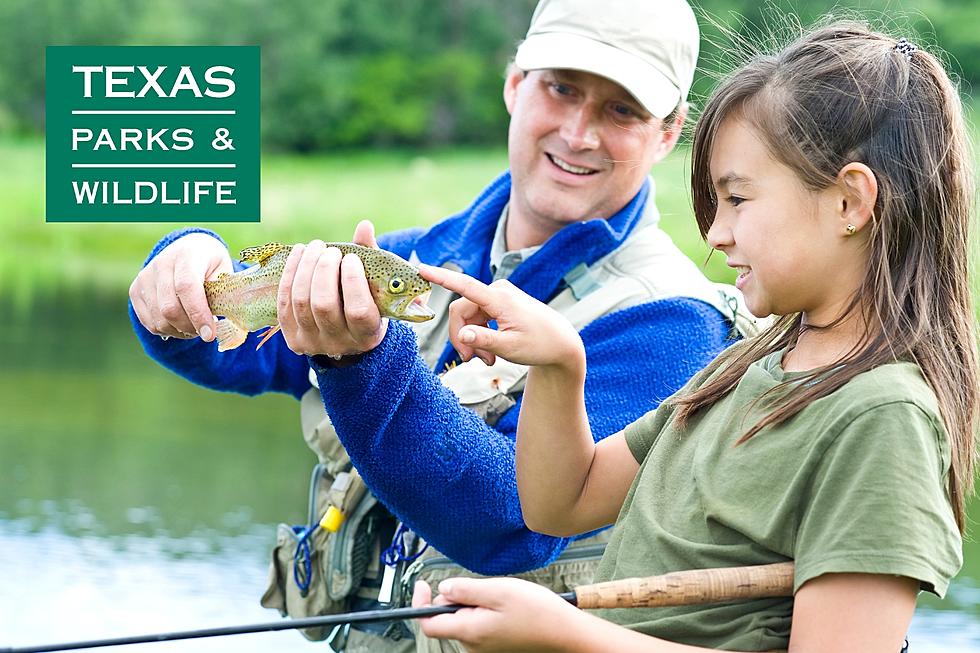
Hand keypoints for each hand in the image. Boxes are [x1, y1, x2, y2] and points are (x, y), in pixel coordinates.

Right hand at [129, 232, 230, 341]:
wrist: (188, 249)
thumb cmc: (211, 264)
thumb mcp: (224, 272)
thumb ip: (222, 294)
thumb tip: (218, 321)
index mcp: (186, 255)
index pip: (187, 288)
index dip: (198, 314)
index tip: (210, 334)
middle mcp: (161, 264)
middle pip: (170, 308)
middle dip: (190, 327)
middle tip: (206, 332)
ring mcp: (145, 277)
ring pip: (159, 319)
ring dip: (180, 331)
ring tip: (195, 326)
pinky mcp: (136, 290)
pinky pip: (149, 323)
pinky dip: (168, 331)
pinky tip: (181, 324)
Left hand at [277, 220, 387, 356]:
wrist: (346, 337)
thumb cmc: (367, 303)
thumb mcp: (375, 287)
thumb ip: (371, 258)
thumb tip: (364, 226)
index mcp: (367, 335)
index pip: (358, 310)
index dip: (353, 281)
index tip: (351, 259)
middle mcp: (339, 344)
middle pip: (324, 305)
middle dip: (324, 270)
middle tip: (331, 251)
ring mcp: (313, 343)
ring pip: (301, 301)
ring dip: (306, 267)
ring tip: (316, 247)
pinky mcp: (292, 338)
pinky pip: (285, 302)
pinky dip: (290, 274)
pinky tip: (300, 254)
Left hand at [412, 577, 585, 652]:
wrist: (564, 632)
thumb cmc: (536, 611)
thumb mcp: (498, 590)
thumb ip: (465, 590)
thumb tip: (441, 589)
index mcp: (470, 632)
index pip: (429, 624)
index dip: (421, 603)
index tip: (423, 584)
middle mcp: (473, 645)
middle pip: (448, 619)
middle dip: (456, 598)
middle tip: (483, 587)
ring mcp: (484, 647)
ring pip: (465, 619)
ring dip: (474, 603)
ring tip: (500, 596)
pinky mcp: (495, 645)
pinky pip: (478, 624)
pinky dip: (484, 611)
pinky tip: (505, 606)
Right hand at [417, 266, 583, 369]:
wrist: (561, 343)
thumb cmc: (540, 345)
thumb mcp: (510, 348)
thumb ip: (484, 341)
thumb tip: (462, 335)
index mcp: (500, 299)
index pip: (465, 286)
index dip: (440, 277)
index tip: (421, 268)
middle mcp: (498, 292)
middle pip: (461, 311)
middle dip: (463, 337)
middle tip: (471, 361)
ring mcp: (498, 296)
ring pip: (468, 317)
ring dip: (472, 339)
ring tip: (486, 360)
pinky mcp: (499, 303)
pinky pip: (478, 317)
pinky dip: (480, 335)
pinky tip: (490, 352)